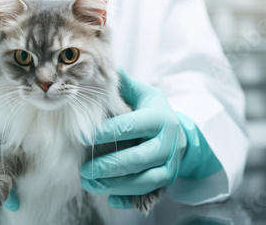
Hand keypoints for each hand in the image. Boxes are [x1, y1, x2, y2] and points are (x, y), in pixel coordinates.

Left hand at [80, 69, 186, 208]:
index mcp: (160, 117)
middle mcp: (169, 142)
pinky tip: (109, 197)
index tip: (85, 136)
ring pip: (143, 180)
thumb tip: (101, 67)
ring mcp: (170, 163)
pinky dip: (128, 197)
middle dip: (108, 165)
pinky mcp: (168, 180)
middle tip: (84, 169)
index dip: (108, 132)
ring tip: (89, 183)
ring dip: (114, 184)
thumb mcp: (144, 94)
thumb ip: (123, 85)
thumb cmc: (153, 111)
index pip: (132, 125)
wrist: (181, 133)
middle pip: (138, 157)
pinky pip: (148, 193)